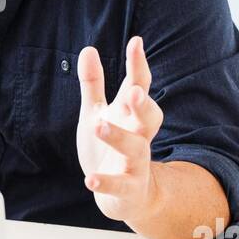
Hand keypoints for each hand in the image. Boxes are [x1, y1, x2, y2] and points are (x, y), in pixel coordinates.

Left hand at [76, 36, 163, 222]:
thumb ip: (93, 84)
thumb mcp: (97, 112)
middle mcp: (138, 136)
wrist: (126, 196)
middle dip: (144, 104)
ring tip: (100, 126)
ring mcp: (135, 163)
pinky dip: (106, 182)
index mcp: (130, 115)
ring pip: (135, 149)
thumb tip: (88, 49)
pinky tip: (90, 179)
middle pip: (150, 117)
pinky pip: (120, 185)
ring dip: (119, 137)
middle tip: (135, 92)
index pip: (138, 86)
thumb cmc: (110, 147)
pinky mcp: (128, 187)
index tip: (136, 42)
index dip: (138, 66)